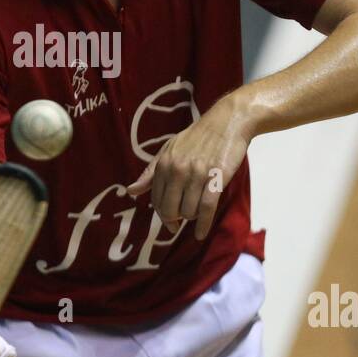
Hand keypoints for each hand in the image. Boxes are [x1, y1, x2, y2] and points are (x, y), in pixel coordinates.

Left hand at [124, 96, 252, 241]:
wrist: (227, 122)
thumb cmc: (197, 138)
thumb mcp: (169, 150)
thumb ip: (150, 172)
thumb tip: (130, 191)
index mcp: (164, 163)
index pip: (156, 199)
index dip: (161, 213)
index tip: (169, 220)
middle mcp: (178, 170)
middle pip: (169, 209)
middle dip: (173, 220)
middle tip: (178, 223)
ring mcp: (197, 175)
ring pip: (188, 211)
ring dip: (192, 217)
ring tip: (197, 211)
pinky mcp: (216, 179)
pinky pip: (206, 209)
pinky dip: (202, 226)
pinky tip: (200, 234)